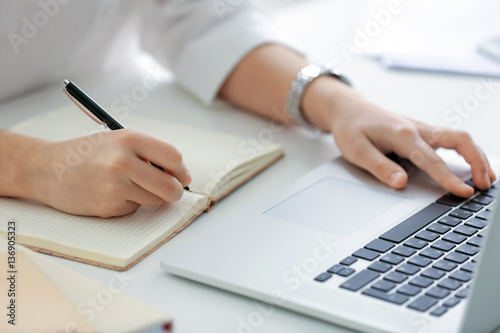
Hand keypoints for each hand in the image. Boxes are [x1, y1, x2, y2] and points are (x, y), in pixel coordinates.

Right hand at [25, 129, 190, 216]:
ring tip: (128, 185)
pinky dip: (129, 204)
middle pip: (170, 186)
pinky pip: (134, 208)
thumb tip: (181, 175)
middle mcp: (123, 161)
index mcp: (129, 139)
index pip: (173, 157)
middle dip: (174, 191)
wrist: (46, 168)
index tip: (180, 176)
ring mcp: (115, 186)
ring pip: (155, 200)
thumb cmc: (86, 153)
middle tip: (170, 190)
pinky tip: (110, 193)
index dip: (180, 170)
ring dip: (150, 197)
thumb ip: (149, 154)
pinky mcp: (108, 206)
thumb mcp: (119, 141)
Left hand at [302, 77, 495, 196]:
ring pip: (459, 137)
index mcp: (402, 134)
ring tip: (487, 177)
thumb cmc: (350, 128)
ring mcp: (421, 128)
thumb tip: (402, 183)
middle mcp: (417, 128)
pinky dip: (466, 150)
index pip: (432, 160)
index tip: (465, 193)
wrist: (347, 108)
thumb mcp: (357, 151)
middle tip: (486, 184)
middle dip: (477, 161)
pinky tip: (471, 163)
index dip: (449, 178)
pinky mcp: (421, 131)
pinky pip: (451, 138)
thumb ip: (380, 167)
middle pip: (459, 139)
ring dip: (476, 155)